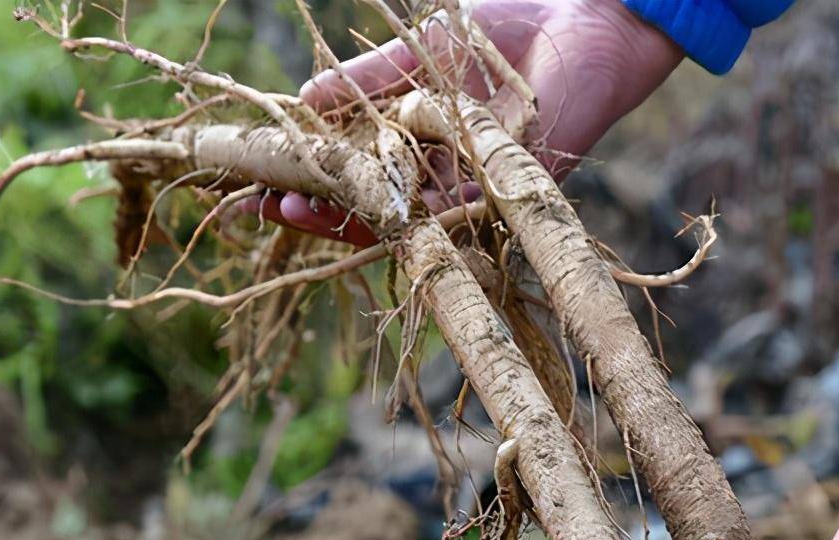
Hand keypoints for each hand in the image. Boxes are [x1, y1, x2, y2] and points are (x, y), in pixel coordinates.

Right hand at [259, 0, 682, 243]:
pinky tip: (370, 207)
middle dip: (317, 210)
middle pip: (373, 207)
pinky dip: (415, 209)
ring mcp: (476, 184)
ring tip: (300, 210)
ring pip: (408, 219)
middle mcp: (445, 172)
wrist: (583, 15)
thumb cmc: (508, 29)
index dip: (305, 179)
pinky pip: (458, 208)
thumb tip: (304, 99)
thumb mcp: (420, 51)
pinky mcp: (513, 186)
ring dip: (353, 218)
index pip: (353, 172)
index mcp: (420, 142)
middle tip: (265, 210)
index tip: (255, 181)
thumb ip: (368, 81)